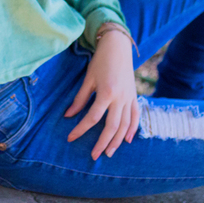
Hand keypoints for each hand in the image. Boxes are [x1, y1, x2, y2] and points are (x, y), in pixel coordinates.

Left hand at [64, 30, 138, 158]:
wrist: (119, 46)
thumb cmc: (101, 61)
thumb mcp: (89, 79)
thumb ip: (80, 99)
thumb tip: (68, 116)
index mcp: (106, 93)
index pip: (93, 117)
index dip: (81, 129)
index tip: (70, 138)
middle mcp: (120, 98)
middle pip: (112, 127)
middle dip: (103, 143)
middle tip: (94, 155)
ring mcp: (129, 98)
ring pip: (125, 125)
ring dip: (117, 141)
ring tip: (109, 152)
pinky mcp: (134, 96)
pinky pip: (135, 116)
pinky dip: (132, 129)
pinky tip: (127, 140)